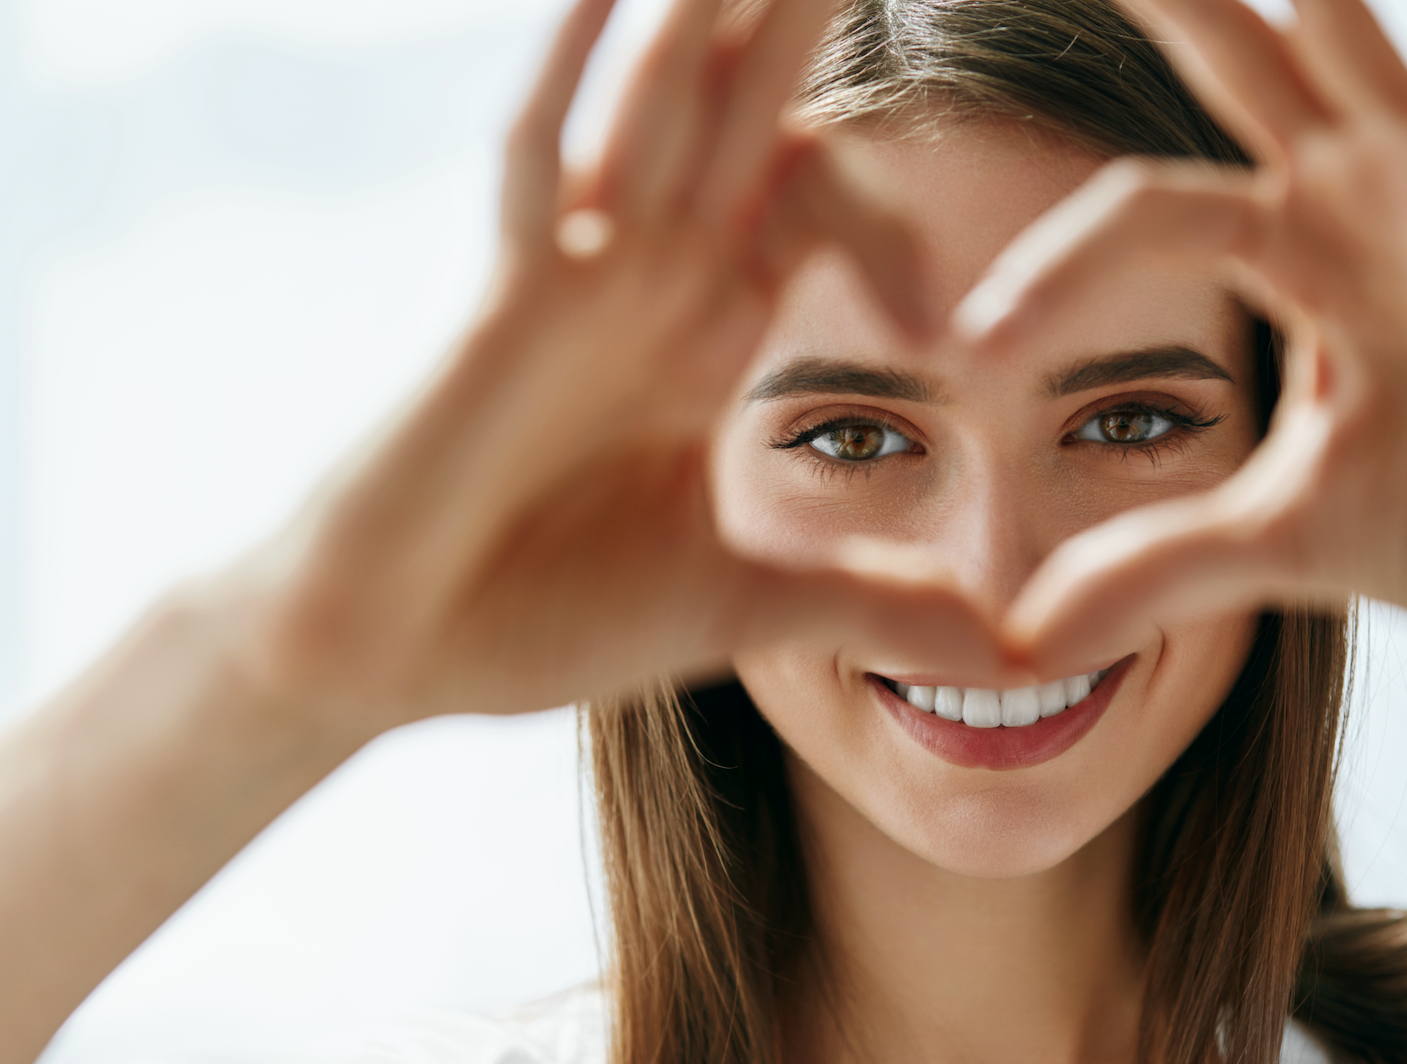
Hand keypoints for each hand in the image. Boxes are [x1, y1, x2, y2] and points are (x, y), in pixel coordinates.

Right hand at [221, 0, 1004, 728]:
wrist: (395, 656)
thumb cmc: (541, 618)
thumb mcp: (744, 607)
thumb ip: (872, 607)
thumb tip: (1011, 654)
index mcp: (704, 331)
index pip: (811, 202)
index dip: (887, 226)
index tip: (946, 336)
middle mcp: (648, 279)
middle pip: (744, 111)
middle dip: (802, 19)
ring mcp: (576, 280)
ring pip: (660, 105)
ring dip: (714, 16)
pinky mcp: (506, 308)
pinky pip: (537, 166)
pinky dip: (573, 79)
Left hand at [954, 0, 1406, 685]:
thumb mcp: (1275, 544)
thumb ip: (1150, 568)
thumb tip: (1019, 643)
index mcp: (1290, 254)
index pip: (1140, 211)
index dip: (1053, 267)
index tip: (970, 347)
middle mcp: (1356, 201)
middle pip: (1235, 68)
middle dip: (1167, 3)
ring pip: (1349, 50)